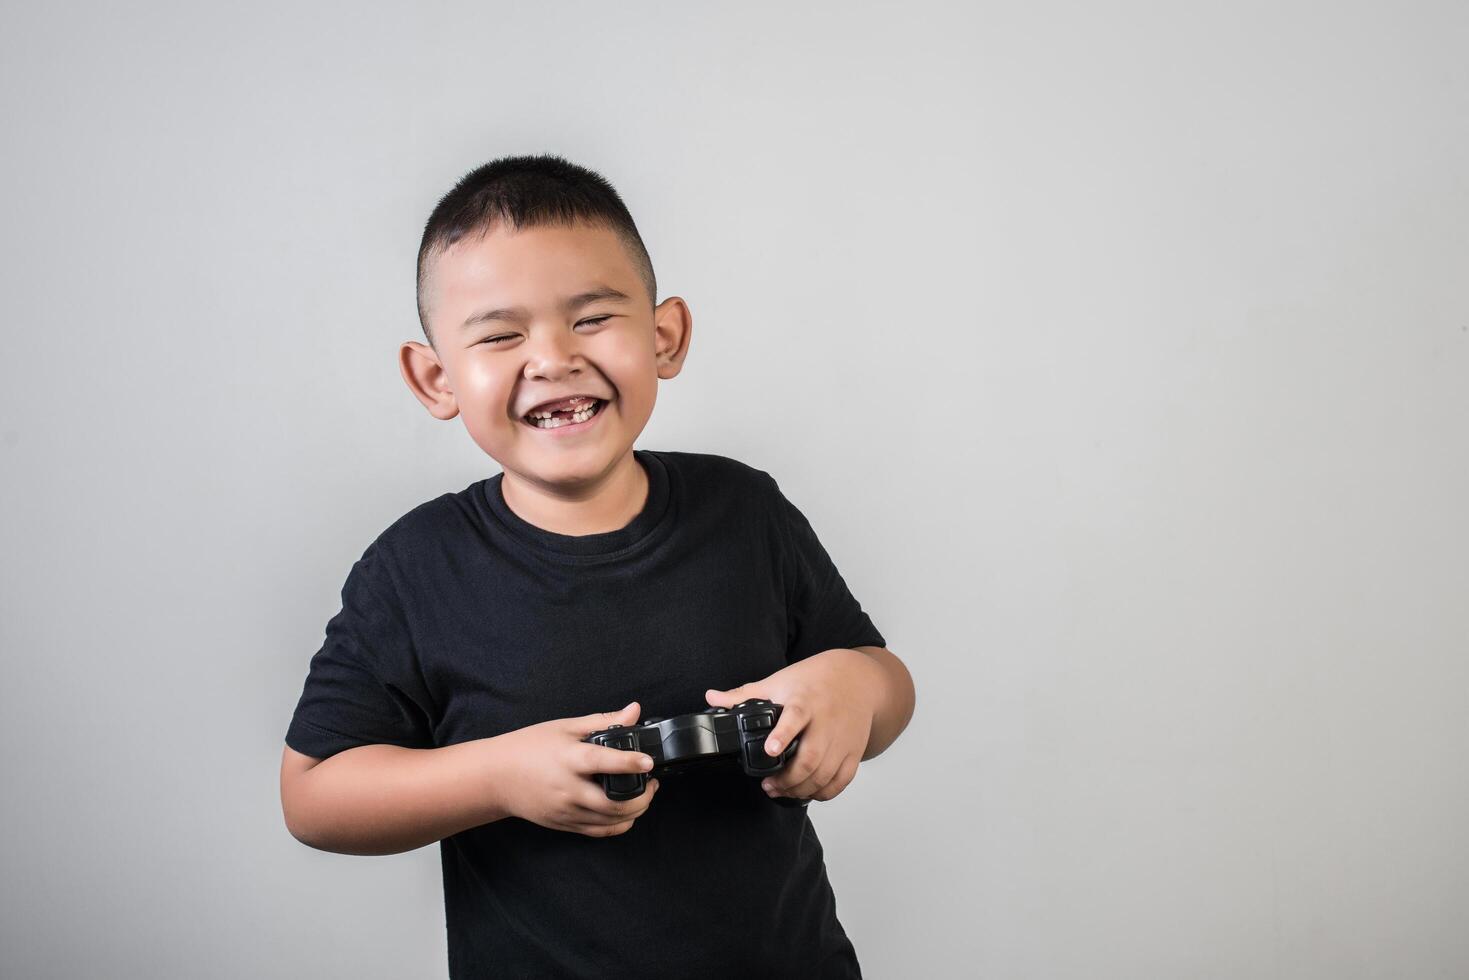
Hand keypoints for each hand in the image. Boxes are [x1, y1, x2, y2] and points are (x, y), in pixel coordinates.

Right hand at [493, 701, 659, 836]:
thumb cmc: (529, 747)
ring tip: (645, 795)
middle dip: (642, 797)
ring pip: (609, 821)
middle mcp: (567, 788)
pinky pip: (599, 832)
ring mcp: (566, 810)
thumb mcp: (564, 727)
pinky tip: (628, 813)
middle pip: (612, 802)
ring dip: (636, 811)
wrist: (496, 777)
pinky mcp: (564, 824)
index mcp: (568, 758)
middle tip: (653, 783)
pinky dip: (619, 825)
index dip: (628, 762)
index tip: (648, 762)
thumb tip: (633, 711)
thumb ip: (602, 721)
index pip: (601, 761)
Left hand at [705, 649, 882, 802]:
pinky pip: (841, 780)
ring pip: (825, 774)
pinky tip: (808, 792)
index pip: (796, 717)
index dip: (783, 734)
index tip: (771, 749)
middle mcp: (826, 722)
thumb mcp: (778, 681)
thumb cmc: (815, 680)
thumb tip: (711, 697)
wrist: (858, 679)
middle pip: (811, 757)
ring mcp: (842, 739)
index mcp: (805, 701)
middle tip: (768, 785)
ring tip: (781, 791)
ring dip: (801, 789)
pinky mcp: (853, 752)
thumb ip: (744, 694)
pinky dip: (824, 792)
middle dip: (788, 778)